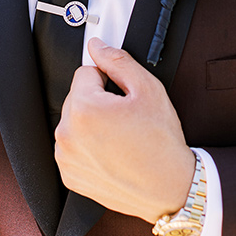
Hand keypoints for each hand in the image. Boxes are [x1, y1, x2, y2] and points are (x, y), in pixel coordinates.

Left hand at [54, 37, 194, 223]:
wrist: (170, 188)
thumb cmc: (161, 143)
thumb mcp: (148, 89)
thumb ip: (118, 61)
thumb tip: (98, 46)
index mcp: (84, 109)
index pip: (85, 72)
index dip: (108, 79)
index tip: (123, 96)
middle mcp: (67, 134)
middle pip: (77, 96)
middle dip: (98, 101)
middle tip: (125, 118)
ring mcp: (66, 157)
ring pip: (74, 121)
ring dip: (91, 123)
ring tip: (120, 137)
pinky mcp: (69, 174)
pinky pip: (73, 146)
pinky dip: (88, 146)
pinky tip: (111, 152)